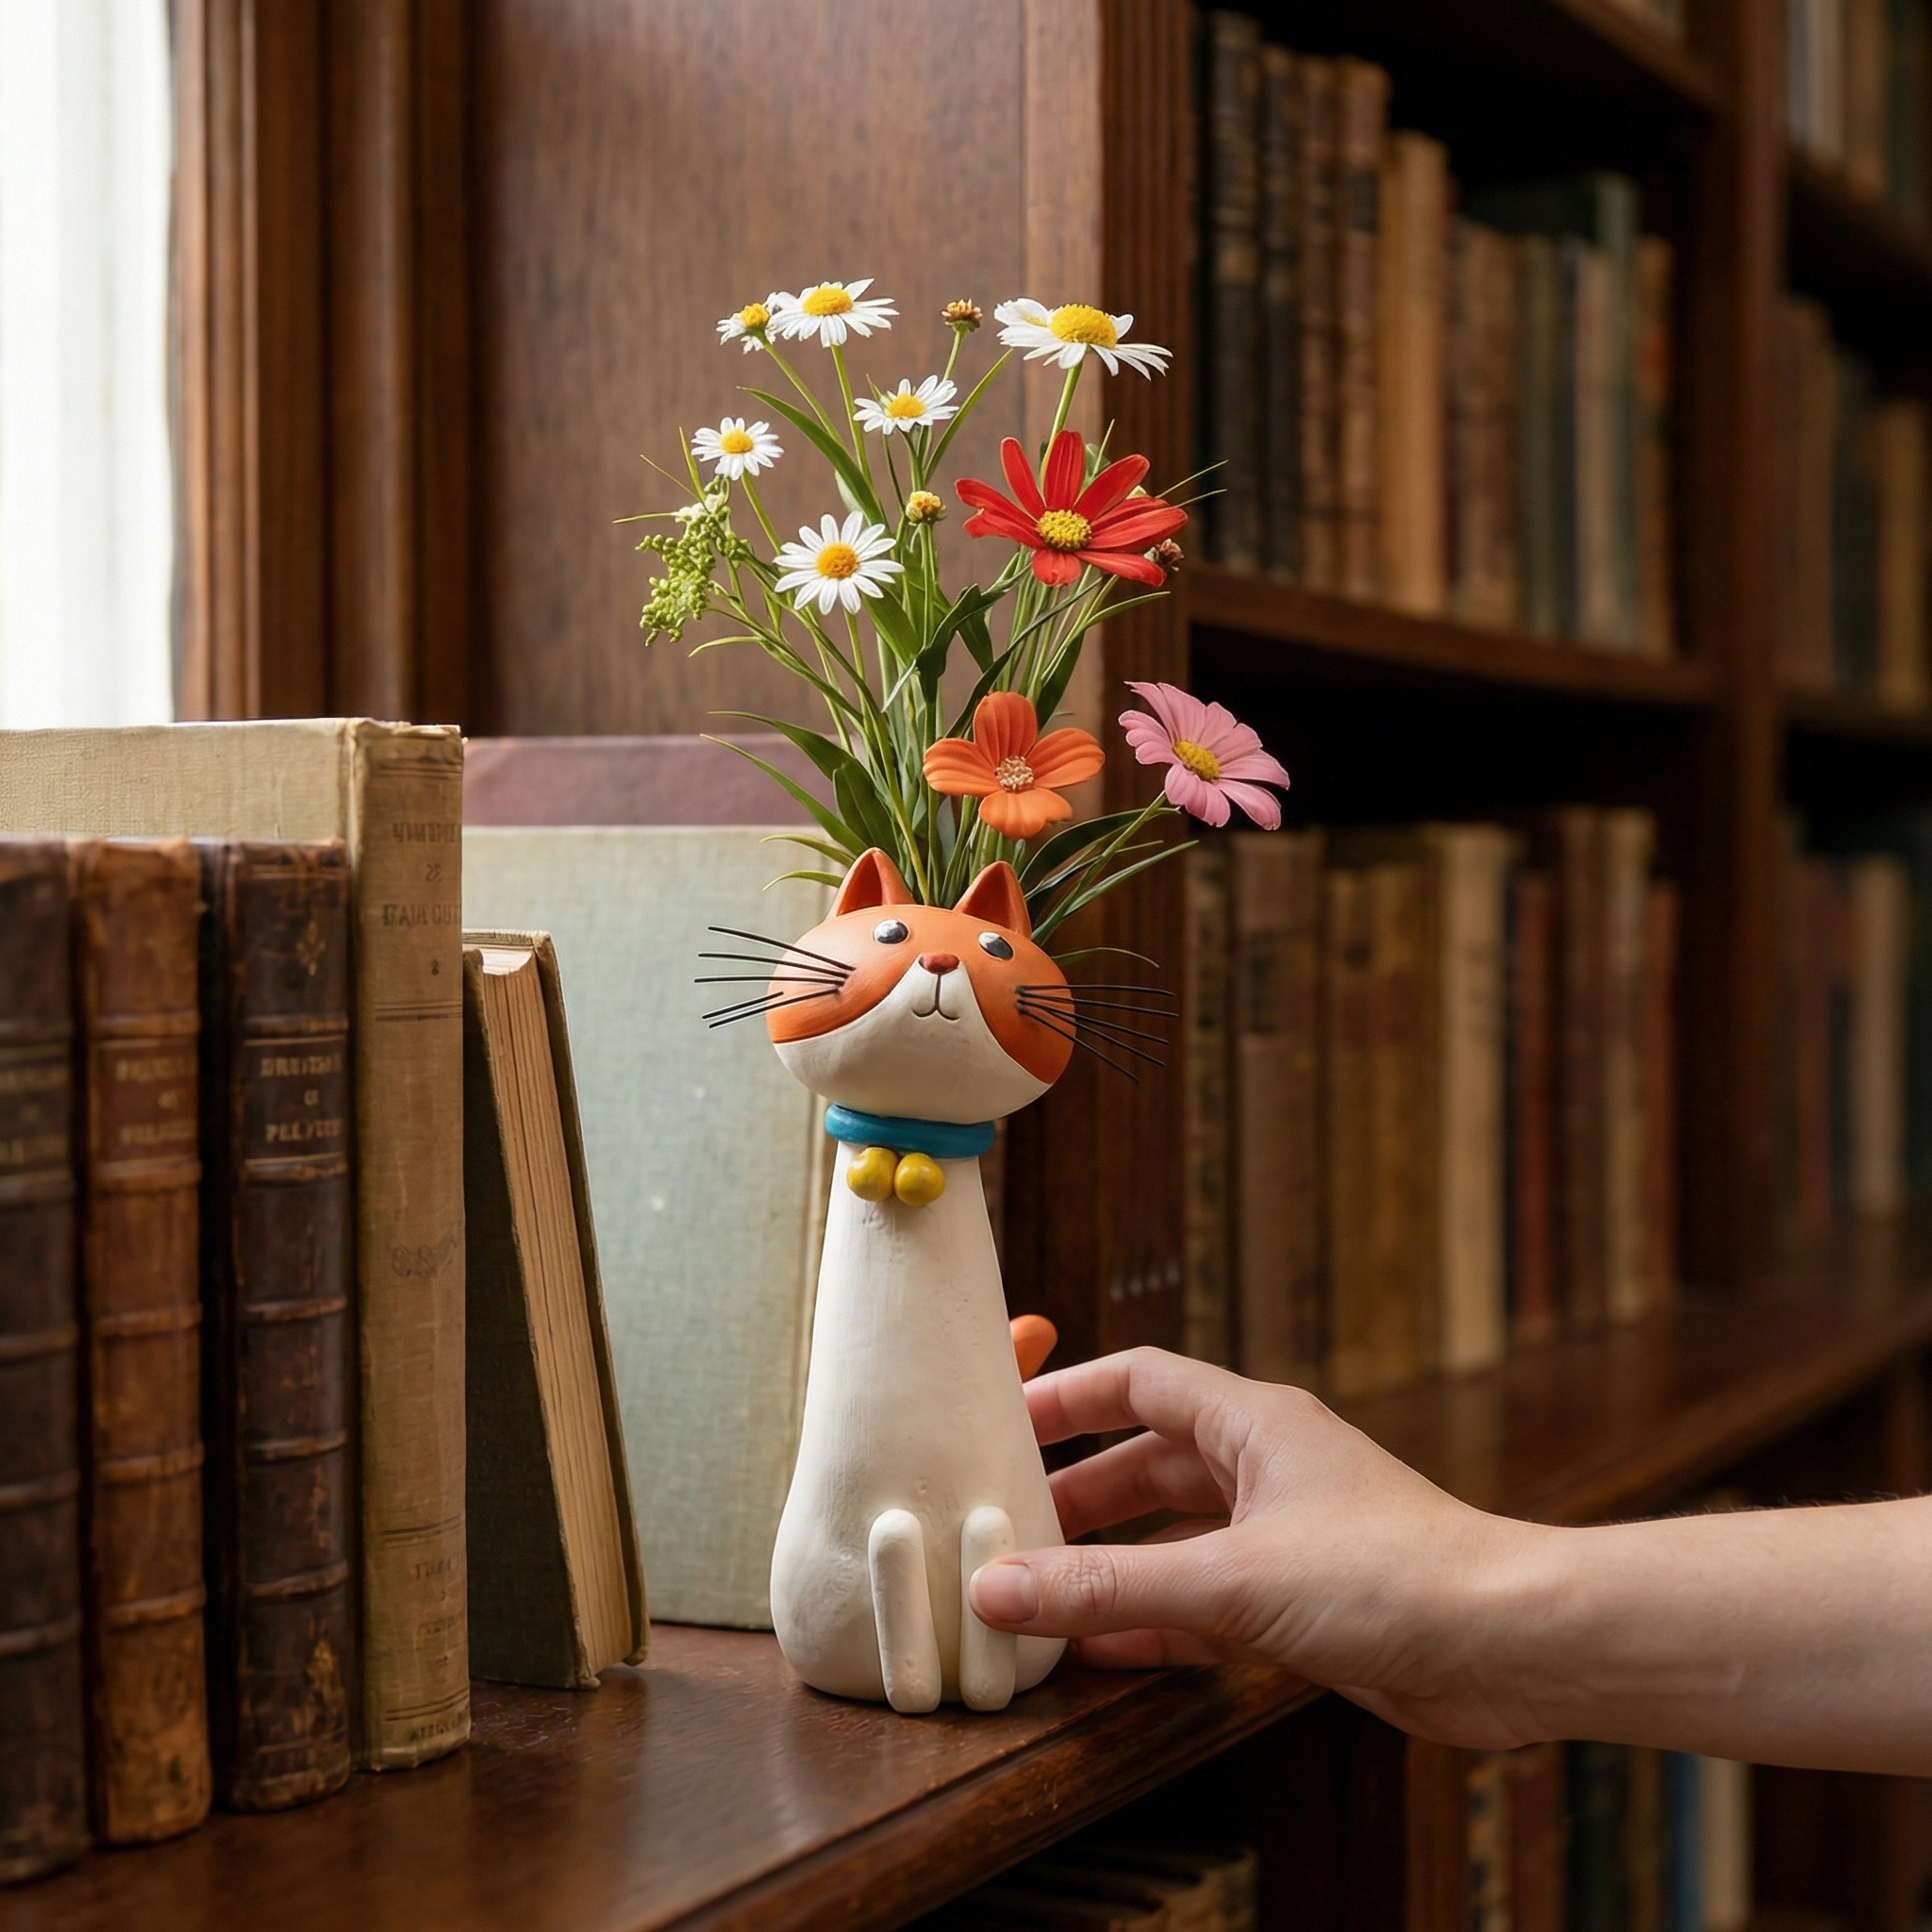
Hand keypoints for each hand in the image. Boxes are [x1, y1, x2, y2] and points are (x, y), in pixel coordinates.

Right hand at [967, 1347, 1539, 1748]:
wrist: (1515, 1648)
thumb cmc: (1399, 1577)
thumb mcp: (1233, 1580)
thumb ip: (1109, 1589)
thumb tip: (998, 1588)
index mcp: (1256, 1425)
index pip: (1140, 1382)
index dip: (1069, 1396)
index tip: (1002, 1422)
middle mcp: (1269, 1470)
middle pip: (1148, 1465)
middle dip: (1077, 1497)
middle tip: (1006, 1529)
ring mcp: (1288, 1537)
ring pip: (1174, 1540)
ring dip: (1111, 1567)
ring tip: (1037, 1597)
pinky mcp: (1304, 1603)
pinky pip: (1205, 1603)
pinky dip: (1153, 1624)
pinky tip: (1103, 1655)